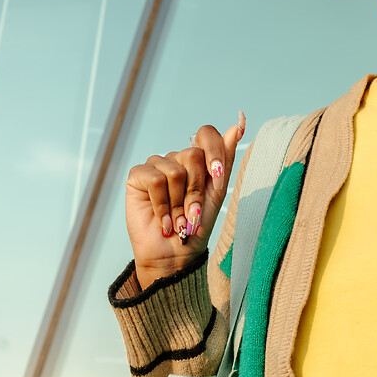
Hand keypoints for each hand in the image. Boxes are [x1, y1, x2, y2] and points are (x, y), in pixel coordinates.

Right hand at [124, 113, 244, 288]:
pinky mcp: (138, 176)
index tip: (217, 178)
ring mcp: (156, 165)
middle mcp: (177, 158)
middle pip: (193, 155)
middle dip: (196, 190)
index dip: (214, 154)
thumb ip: (225, 158)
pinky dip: (162, 205)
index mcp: (198, 159)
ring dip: (179, 203)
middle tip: (192, 213)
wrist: (176, 253)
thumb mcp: (217, 192)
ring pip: (175, 170)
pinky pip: (155, 180)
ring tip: (177, 219)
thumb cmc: (197, 225)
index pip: (206, 134)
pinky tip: (163, 220)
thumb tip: (239, 122)